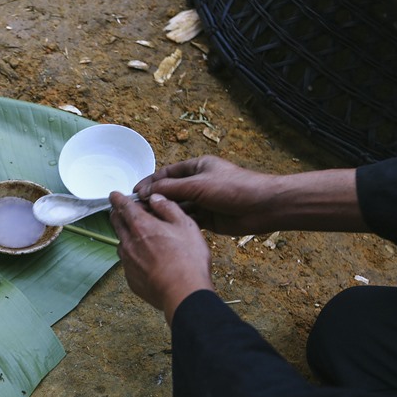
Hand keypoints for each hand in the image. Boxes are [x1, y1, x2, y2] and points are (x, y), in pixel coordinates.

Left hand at [109, 192, 213, 323]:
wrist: (183, 293)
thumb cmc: (188, 259)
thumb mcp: (185, 225)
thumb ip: (168, 208)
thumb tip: (156, 199)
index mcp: (141, 226)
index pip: (123, 206)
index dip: (118, 199)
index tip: (115, 195)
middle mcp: (129, 243)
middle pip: (116, 223)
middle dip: (117, 214)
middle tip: (124, 211)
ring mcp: (128, 262)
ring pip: (121, 243)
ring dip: (126, 236)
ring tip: (140, 236)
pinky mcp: (131, 278)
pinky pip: (128, 262)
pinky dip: (134, 256)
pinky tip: (148, 260)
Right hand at [133, 156, 273, 234]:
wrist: (263, 207)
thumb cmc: (233, 188)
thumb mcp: (198, 184)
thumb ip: (170, 189)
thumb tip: (145, 192)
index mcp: (197, 167)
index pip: (167, 174)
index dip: (149, 182)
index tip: (133, 192)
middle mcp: (199, 183)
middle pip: (171, 191)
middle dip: (154, 199)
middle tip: (136, 210)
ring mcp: (204, 201)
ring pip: (178, 207)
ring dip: (164, 212)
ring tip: (146, 221)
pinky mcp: (209, 218)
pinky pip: (188, 219)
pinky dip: (177, 222)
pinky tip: (163, 228)